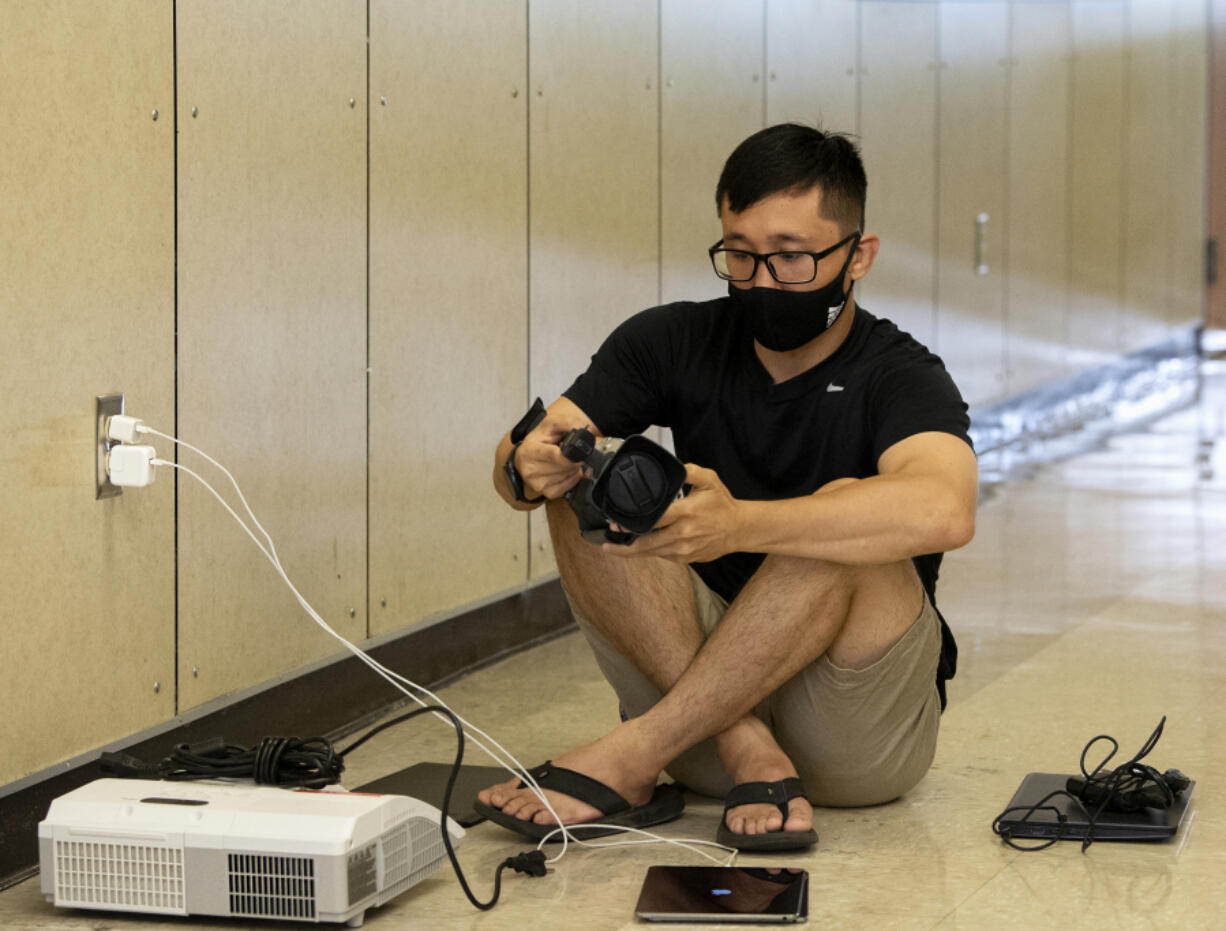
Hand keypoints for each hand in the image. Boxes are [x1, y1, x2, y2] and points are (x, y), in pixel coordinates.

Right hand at [516, 419, 586, 499]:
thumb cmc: (541, 439)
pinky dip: (572, 480)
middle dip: (574, 461)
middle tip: (573, 455)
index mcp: (528, 451)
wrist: (531, 451)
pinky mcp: (544, 492)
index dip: (570, 456)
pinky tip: (568, 471)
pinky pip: (565, 489)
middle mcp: (529, 469)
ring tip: (568, 461)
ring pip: (566, 477)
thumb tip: (584, 432)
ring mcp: (536, 483)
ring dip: (573, 470)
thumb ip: (568, 423)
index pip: (554, 456)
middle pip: (563, 468)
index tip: (579, 454)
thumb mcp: (552, 423)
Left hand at [606, 463, 740, 562]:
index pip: (653, 520)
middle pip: (646, 543)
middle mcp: (682, 534)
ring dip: (633, 551)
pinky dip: (651, 551)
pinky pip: (662, 556)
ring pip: (652, 553)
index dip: (632, 523)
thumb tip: (674, 466)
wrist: (739, 529)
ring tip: (615, 547)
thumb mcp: (709, 480)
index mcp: (686, 513)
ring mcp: (683, 549)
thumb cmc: (722, 504)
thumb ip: (690, 471)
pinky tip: (640, 547)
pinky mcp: (685, 558)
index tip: (616, 523)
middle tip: (607, 543)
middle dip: (624, 545)